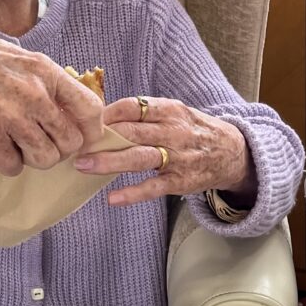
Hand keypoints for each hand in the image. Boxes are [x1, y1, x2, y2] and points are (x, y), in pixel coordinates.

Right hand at [0, 18, 101, 174]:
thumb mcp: (22, 56)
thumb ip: (49, 81)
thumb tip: (75, 109)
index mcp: (46, 71)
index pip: (90, 109)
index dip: (92, 130)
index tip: (84, 137)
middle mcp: (33, 94)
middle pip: (71, 142)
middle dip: (61, 148)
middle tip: (45, 142)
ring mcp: (9, 115)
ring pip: (46, 159)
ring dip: (36, 159)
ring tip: (22, 146)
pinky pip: (13, 166)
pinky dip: (9, 164)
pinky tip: (0, 149)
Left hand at [73, 95, 255, 206]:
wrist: (232, 152)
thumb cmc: (194, 131)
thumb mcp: (175, 113)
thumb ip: (145, 115)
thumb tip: (102, 116)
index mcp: (170, 110)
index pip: (133, 107)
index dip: (106, 113)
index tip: (83, 120)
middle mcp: (174, 132)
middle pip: (132, 132)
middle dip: (100, 138)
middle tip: (73, 143)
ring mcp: (177, 158)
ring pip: (139, 158)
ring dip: (109, 161)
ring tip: (83, 165)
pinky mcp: (180, 181)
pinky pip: (153, 188)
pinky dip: (133, 193)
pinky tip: (113, 198)